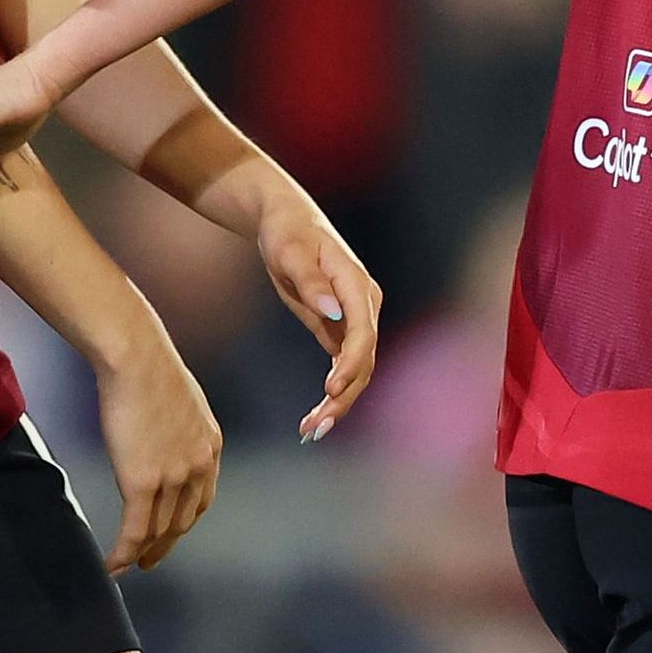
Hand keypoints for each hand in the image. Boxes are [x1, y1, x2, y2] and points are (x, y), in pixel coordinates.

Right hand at [95, 339, 222, 573]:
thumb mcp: (178, 403)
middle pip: (182, 520)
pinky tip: (113, 566)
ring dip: (143, 553)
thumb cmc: (148, 369)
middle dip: (165, 544)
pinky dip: (124, 553)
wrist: (137, 359)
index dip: (184, 521)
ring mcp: (173, 476)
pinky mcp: (144, 481)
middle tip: (148, 560)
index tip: (170, 533)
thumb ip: (176, 429)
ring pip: (158, 529)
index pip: (202, 499)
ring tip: (128, 566)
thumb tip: (157, 435)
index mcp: (210, 446)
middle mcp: (198, 465)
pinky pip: (135, 530)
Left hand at [250, 188, 384, 441]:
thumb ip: (312, 282)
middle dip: (344, 396)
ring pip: (357, 370)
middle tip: (315, 428)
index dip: (350, 363)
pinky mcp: (342, 330)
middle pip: (364, 359)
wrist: (286, 222)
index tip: (330, 389)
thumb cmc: (287, 233)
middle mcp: (365, 306)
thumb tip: (333, 312)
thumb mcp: (291, 252)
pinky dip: (333, 394)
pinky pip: (344, 367)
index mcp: (357, 286)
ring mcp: (357, 320)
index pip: (363, 333)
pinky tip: (315, 417)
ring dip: (339, 402)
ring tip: (310, 431)